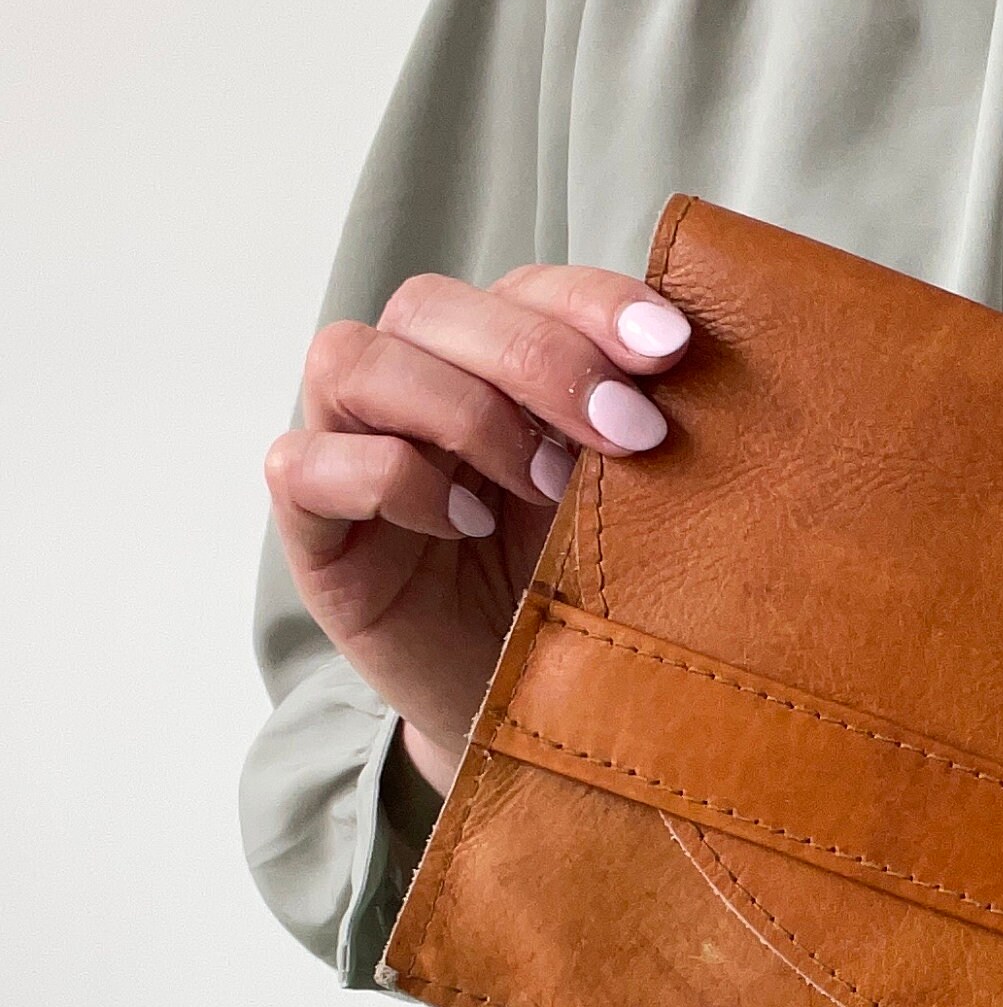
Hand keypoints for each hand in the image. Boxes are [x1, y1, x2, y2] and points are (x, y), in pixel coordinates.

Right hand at [264, 265, 693, 791]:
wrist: (532, 719)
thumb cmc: (577, 599)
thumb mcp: (622, 504)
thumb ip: (633, 429)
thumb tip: (695, 365)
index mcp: (490, 364)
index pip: (523, 286)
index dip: (592, 302)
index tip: (672, 349)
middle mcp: (410, 388)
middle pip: (430, 306)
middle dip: (540, 358)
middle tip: (630, 433)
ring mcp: (346, 452)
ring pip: (349, 358)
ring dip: (462, 410)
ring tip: (545, 484)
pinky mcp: (311, 531)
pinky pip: (303, 464)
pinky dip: (387, 479)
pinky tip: (466, 525)